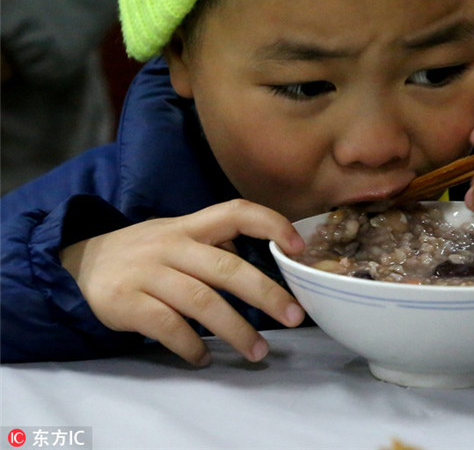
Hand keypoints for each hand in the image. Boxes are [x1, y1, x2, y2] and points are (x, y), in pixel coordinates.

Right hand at [60, 199, 305, 365]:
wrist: (78, 264)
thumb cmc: (145, 253)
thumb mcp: (178, 236)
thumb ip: (215, 244)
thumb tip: (263, 258)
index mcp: (191, 226)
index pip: (236, 212)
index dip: (271, 224)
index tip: (298, 248)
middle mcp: (171, 245)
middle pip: (226, 268)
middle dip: (265, 294)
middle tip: (293, 317)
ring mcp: (147, 273)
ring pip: (201, 302)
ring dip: (235, 330)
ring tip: (258, 351)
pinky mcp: (125, 302)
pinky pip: (167, 327)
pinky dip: (190, 345)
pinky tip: (204, 358)